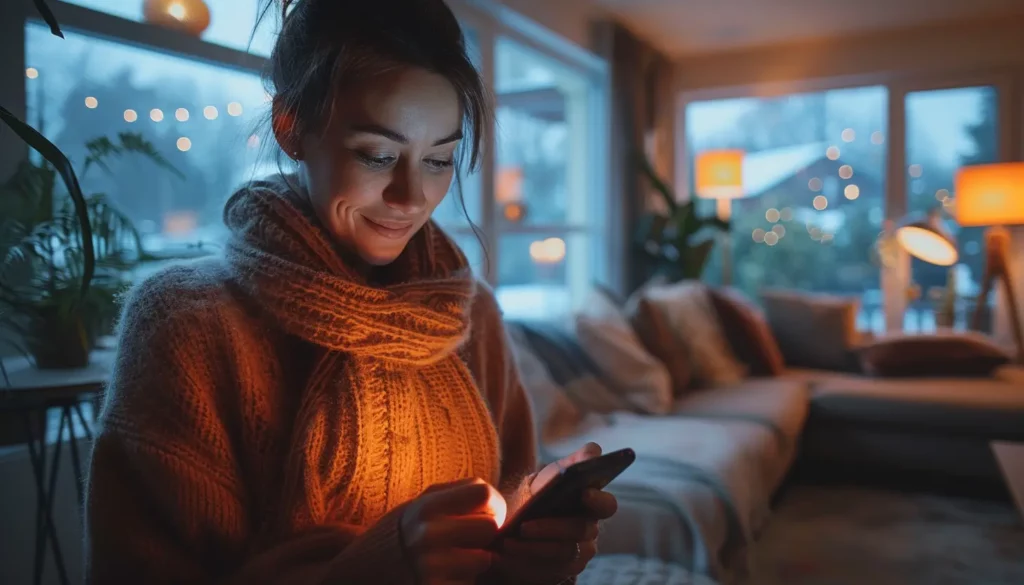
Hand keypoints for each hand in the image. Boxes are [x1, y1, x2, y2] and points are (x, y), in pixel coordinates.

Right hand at [399, 477, 503, 584]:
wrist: (368, 570)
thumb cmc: (406, 533)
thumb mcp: (423, 504)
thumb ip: (458, 496)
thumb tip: (499, 503)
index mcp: (426, 507)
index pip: (484, 493)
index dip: (494, 504)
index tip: (486, 513)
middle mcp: (428, 535)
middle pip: (490, 526)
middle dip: (484, 534)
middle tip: (467, 540)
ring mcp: (431, 567)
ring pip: (485, 558)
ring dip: (475, 561)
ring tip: (453, 560)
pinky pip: (471, 583)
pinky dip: (464, 581)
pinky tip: (446, 577)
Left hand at [492, 443, 618, 583]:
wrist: (514, 525)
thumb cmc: (536, 495)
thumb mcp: (548, 476)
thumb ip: (572, 463)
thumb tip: (594, 450)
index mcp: (591, 504)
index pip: (607, 504)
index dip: (599, 500)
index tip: (584, 492)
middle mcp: (590, 530)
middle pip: (581, 530)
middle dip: (554, 526)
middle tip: (525, 525)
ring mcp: (578, 552)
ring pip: (563, 550)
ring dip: (533, 545)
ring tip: (510, 538)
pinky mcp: (562, 570)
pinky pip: (549, 568)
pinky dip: (526, 556)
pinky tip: (507, 550)